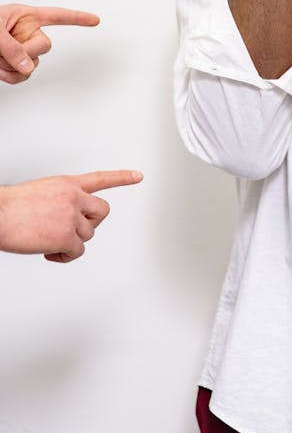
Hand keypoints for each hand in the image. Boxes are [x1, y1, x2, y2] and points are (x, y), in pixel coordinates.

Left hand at [0, 4, 98, 83]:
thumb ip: (11, 47)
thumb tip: (27, 67)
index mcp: (25, 16)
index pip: (57, 16)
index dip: (77, 18)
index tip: (95, 20)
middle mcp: (26, 32)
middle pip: (45, 46)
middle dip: (27, 52)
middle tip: (5, 52)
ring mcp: (22, 50)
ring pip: (33, 65)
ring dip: (12, 66)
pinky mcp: (15, 65)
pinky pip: (22, 76)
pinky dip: (10, 76)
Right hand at [0, 170, 142, 261]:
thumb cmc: (9, 207)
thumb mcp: (40, 192)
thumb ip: (59, 201)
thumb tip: (63, 220)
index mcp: (66, 184)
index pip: (100, 178)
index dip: (121, 177)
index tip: (138, 176)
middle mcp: (73, 197)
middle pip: (102, 212)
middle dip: (91, 223)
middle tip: (73, 231)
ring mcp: (71, 216)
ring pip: (87, 235)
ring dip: (71, 242)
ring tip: (48, 241)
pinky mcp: (66, 236)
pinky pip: (77, 252)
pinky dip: (65, 256)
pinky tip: (49, 253)